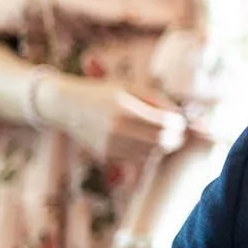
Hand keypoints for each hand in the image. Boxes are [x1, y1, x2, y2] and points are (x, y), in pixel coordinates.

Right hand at [35, 74, 186, 160]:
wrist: (66, 106)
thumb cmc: (103, 93)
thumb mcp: (130, 87)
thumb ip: (157, 100)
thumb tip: (181, 114)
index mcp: (125, 109)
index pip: (166, 124)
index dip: (180, 123)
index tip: (180, 119)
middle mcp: (117, 130)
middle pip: (162, 143)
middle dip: (175, 137)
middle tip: (175, 130)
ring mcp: (110, 146)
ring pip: (151, 155)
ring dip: (161, 147)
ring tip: (159, 134)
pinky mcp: (106, 156)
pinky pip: (136, 159)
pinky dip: (146, 152)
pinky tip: (143, 140)